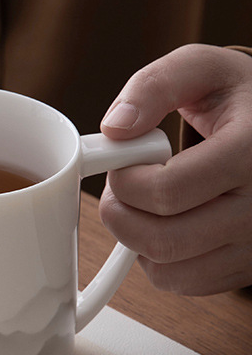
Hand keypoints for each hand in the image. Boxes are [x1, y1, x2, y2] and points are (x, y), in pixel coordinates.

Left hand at [99, 43, 251, 294]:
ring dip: (136, 240)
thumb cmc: (240, 100)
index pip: (166, 191)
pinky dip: (159, 261)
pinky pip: (184, 283)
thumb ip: (154, 86)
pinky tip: (166, 224)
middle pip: (163, 239)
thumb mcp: (203, 71)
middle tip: (120, 190)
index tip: (123, 164)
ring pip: (169, 270)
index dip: (125, 181)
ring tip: (145, 204)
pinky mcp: (247, 266)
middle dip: (120, 214)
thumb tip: (115, 128)